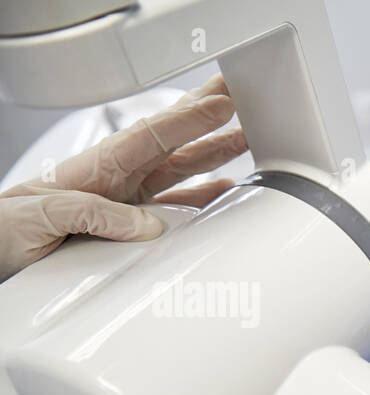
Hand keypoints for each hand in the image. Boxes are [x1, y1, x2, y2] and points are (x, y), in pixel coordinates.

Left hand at [0, 74, 247, 281]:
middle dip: (208, 115)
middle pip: (174, 141)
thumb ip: (91, 213)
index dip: (188, 119)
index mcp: (96, 167)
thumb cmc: (5, 226)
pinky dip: (207, 196)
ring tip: (248, 136)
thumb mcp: (39, 214)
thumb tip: (146, 224)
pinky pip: (179, 206)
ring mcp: (129, 201)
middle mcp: (118, 179)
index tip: (220, 104)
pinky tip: (227, 190)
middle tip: (240, 94)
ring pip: (182, 169)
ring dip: (217, 151)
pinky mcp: (133, 226)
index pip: (151, 136)